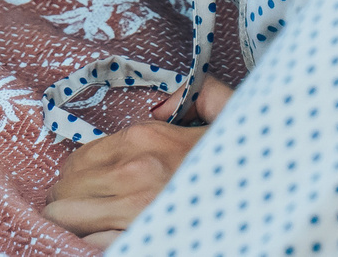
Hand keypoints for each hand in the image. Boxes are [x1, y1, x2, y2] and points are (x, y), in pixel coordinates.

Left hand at [42, 78, 232, 246]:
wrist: (272, 190)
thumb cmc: (245, 158)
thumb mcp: (225, 111)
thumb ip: (197, 95)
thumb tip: (164, 101)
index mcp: (145, 137)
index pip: (79, 157)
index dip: (74, 176)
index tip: (81, 186)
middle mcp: (134, 170)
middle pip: (67, 188)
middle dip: (66, 198)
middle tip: (77, 207)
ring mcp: (137, 208)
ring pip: (69, 217)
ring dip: (72, 221)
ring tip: (81, 225)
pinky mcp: (144, 236)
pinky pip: (94, 243)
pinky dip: (90, 242)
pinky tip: (99, 238)